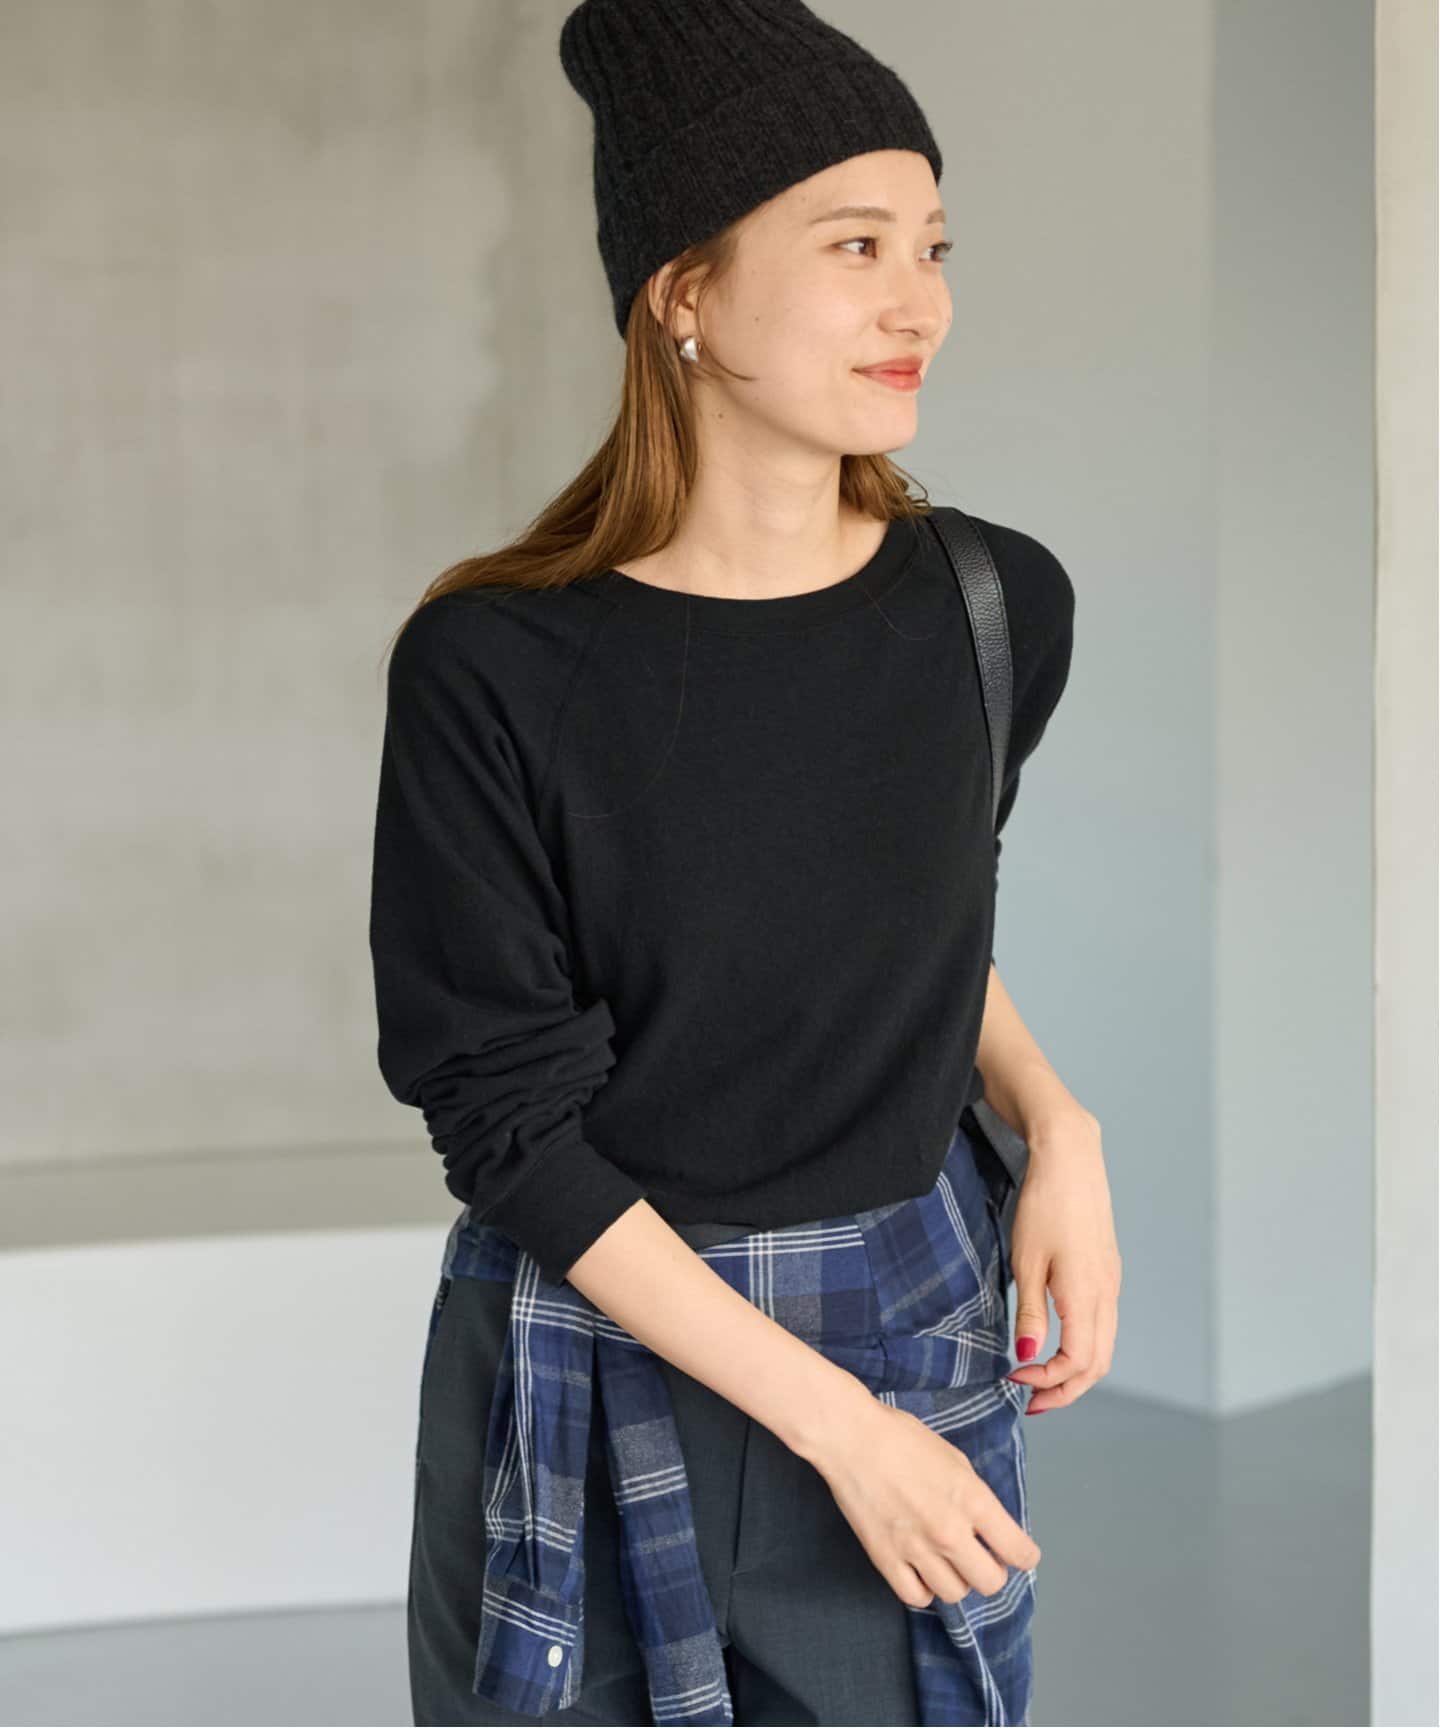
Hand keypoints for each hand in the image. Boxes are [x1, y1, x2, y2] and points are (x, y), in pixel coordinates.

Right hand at [809, 1390, 1041, 1608]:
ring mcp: (917, 1549)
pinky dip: (923, 1588)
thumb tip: (986, 1527)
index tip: (1017, 1553)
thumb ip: (975, 1497)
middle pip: (991, 1582)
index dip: (1023, 1555)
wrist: (851, 1438)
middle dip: (990, 1570)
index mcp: (973, 1500)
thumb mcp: (954, 1459)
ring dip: (956, 1579)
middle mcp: (950, 1531)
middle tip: (979, 1556)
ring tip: (945, 1560)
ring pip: (955, 1594)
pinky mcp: (886, 1559)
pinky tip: (920, 1570)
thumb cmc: (902, 1438)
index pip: (1019, 1552)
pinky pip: (917, 1597)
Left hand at [1005, 1108, 1121, 1412]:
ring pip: (1104, 1346)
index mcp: (1086, 1295)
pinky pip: (1103, 1324)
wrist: (1070, 1161)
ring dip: (1076, 1372)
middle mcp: (1106, 1294)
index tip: (1014, 1379)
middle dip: (1066, 1390)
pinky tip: (1058, 1343)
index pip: (1077, 1363)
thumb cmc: (1043, 1206)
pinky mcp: (1107, 1272)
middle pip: (1097, 1364)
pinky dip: (1084, 1347)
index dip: (1047, 1381)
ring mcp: (1111, 1283)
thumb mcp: (1026, 1261)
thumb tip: (1028, 1358)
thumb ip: (1029, 1312)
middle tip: (1031, 1402)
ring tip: (1042, 1380)